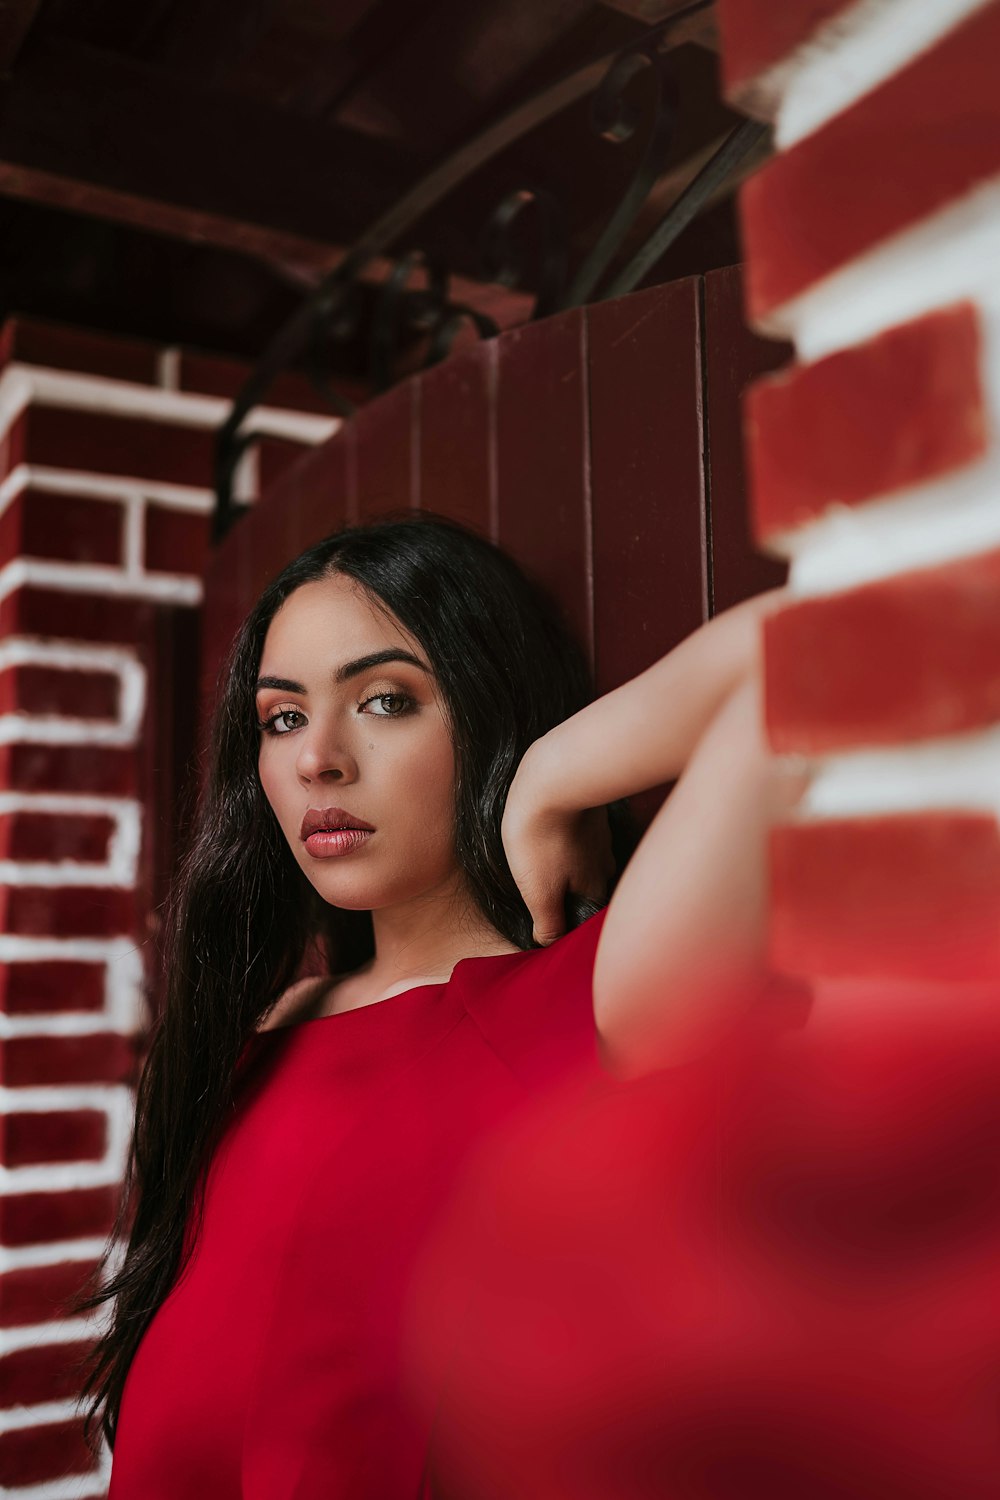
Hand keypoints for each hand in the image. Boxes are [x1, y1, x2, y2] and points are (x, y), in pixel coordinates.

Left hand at [502, 742, 615, 945]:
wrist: (554, 776)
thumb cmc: (542, 837)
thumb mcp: (538, 889)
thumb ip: (548, 922)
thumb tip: (548, 945)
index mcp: (594, 889)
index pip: (585, 920)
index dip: (569, 924)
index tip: (550, 923)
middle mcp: (605, 866)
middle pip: (591, 890)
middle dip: (572, 896)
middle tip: (546, 894)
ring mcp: (601, 838)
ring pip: (589, 862)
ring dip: (572, 868)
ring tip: (548, 866)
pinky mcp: (593, 814)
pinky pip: (585, 838)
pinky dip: (573, 843)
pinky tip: (558, 837)